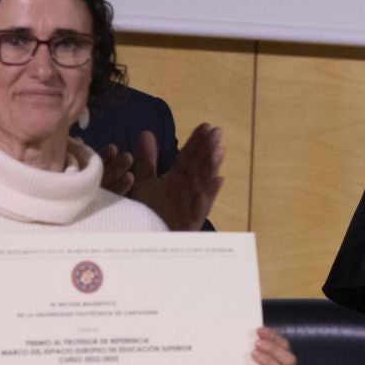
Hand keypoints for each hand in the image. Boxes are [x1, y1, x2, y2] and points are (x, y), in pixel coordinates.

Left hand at [106, 124, 224, 230]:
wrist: (145, 239)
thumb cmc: (148, 211)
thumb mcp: (145, 182)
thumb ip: (147, 159)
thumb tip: (146, 132)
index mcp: (178, 178)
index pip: (189, 155)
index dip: (197, 141)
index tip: (206, 125)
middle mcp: (188, 187)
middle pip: (200, 164)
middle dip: (208, 148)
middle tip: (217, 131)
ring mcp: (192, 202)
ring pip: (204, 181)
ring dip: (212, 166)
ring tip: (219, 151)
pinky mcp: (193, 218)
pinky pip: (203, 204)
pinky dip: (210, 192)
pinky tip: (218, 180)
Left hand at [253, 327, 296, 364]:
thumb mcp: (254, 356)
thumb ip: (257, 346)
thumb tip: (253, 333)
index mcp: (285, 359)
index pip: (284, 345)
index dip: (273, 337)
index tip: (259, 331)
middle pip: (290, 360)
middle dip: (273, 350)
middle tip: (257, 344)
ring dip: (269, 362)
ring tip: (255, 355)